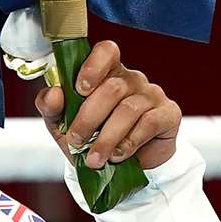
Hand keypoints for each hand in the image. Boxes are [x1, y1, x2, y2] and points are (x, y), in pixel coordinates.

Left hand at [34, 40, 181, 170]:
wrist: (121, 170)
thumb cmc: (92, 140)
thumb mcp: (64, 126)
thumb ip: (52, 108)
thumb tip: (52, 94)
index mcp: (106, 74)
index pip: (106, 51)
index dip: (93, 66)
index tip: (80, 89)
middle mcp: (131, 80)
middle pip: (112, 88)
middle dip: (88, 119)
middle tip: (76, 141)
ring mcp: (151, 95)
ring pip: (128, 110)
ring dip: (106, 138)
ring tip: (95, 159)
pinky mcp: (168, 113)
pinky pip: (148, 123)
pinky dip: (129, 143)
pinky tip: (119, 155)